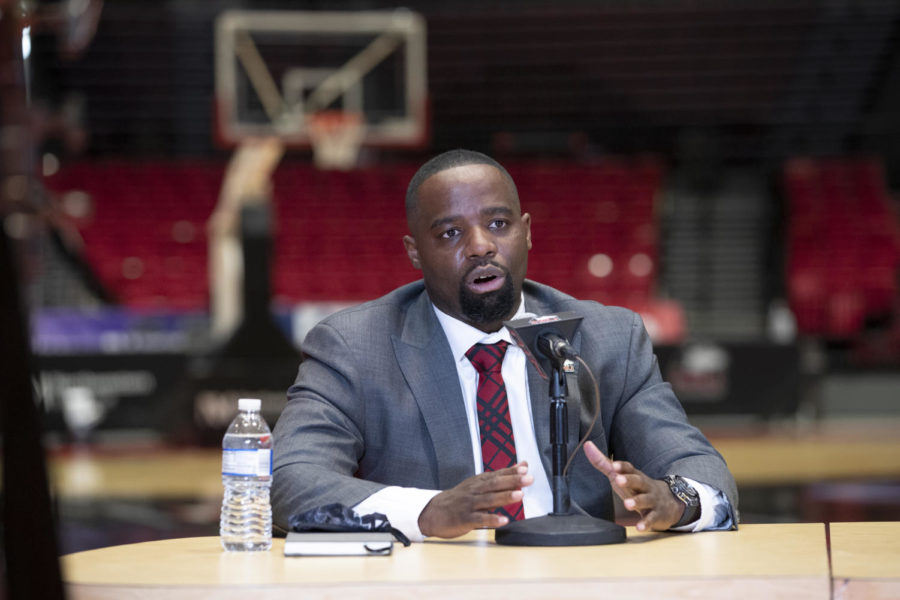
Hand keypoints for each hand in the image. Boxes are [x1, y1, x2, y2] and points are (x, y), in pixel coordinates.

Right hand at [418, 463, 532, 537]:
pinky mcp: (464, 519)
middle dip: (512, 481)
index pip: (496, 474)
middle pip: (494, 484)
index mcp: (478, 482)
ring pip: (488, 500)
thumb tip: (523, 465)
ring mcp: (469, 505)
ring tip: (519, 495)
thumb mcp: (478, 484)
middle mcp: (474, 491)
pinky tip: (503, 520)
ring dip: (504, 497)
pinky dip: (491, 519)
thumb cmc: (460, 498)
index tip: (525, 468)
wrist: (432, 512)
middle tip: (528, 479)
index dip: (511, 471)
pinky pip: (479, 519)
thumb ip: (501, 476)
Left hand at [583, 441, 684, 531]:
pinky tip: (639, 527)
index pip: (630, 468)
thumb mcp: (622, 475)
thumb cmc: (637, 488)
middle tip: (617, 480)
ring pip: (645, 500)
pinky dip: (646, 523)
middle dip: (629, 480)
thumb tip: (587, 445)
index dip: (622, 466)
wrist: (669, 502)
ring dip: (636, 501)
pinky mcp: (656, 515)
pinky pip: (651, 519)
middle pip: (638, 481)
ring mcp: (652, 500)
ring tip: (627, 504)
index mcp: (635, 476)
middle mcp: (645, 486)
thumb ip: (604, 463)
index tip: (613, 465)